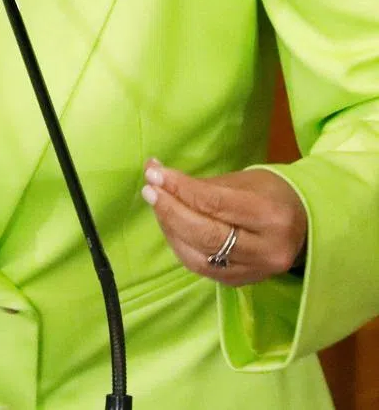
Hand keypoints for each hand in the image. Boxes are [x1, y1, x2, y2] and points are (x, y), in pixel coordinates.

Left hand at [141, 158, 306, 286]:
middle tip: (150, 188)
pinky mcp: (242, 283)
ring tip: (157, 203)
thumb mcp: (242, 181)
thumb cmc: (270, 194)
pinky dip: (180, 245)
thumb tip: (156, 173)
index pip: (215, 203)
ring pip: (199, 256)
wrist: (305, 225)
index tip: (153, 171)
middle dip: (170, 210)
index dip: (179, 188)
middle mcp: (267, 250)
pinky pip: (201, 267)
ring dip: (170, 228)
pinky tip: (170, 225)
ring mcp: (256, 272)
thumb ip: (201, 185)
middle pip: (205, 234)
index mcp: (271, 216)